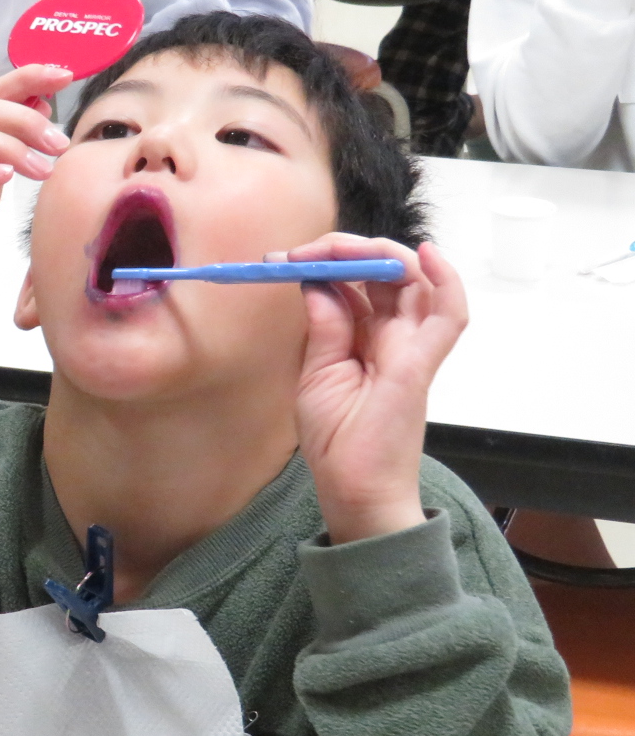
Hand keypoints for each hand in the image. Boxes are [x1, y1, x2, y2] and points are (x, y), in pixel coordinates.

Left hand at [290, 235, 467, 545]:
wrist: (355, 489)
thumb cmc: (336, 440)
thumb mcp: (316, 374)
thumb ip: (323, 327)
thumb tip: (317, 282)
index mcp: (362, 338)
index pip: (355, 284)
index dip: (326, 263)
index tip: (285, 258)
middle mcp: (392, 336)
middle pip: (385, 273)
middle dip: (348, 250)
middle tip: (307, 249)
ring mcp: (412, 346)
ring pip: (416, 281)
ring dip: (383, 252)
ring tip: (344, 246)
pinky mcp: (423, 362)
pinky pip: (450, 314)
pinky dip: (446, 280)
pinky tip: (426, 254)